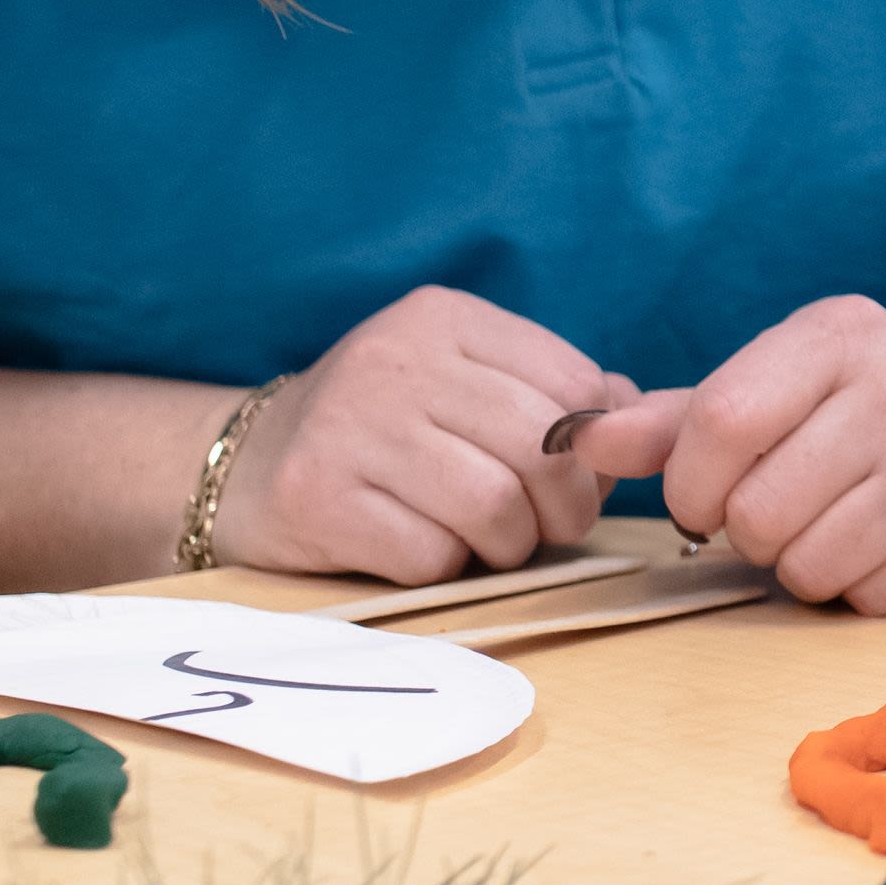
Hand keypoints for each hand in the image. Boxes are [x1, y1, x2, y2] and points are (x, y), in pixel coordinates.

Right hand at [211, 285, 636, 585]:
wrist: (244, 466)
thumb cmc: (386, 429)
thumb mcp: (465, 383)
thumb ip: (554, 393)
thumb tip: (641, 420)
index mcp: (445, 318)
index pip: (574, 387)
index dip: (594, 452)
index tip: (578, 480)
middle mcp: (394, 359)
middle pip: (539, 450)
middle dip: (564, 508)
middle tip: (549, 528)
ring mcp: (348, 425)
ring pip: (493, 506)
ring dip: (509, 544)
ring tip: (490, 542)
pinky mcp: (315, 496)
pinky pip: (429, 553)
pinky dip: (446, 567)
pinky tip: (425, 550)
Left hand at [571, 295, 885, 613]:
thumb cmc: (845, 406)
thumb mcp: (769, 387)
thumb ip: (675, 420)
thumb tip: (573, 440)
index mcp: (842, 332)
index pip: (724, 420)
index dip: (689, 480)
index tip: (699, 494)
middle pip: (758, 509)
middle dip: (744, 528)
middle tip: (776, 506)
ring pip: (806, 564)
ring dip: (794, 561)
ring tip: (825, 521)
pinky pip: (862, 596)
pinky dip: (852, 585)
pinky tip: (874, 541)